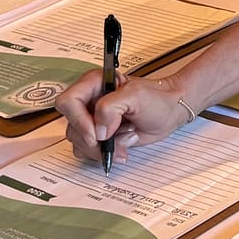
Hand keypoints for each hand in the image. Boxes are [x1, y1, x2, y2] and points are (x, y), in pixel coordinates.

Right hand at [55, 68, 191, 164]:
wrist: (170, 112)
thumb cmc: (157, 98)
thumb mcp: (136, 96)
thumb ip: (111, 107)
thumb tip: (98, 129)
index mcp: (93, 84)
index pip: (68, 102)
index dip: (78, 120)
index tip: (97, 134)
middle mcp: (89, 102)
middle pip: (72, 127)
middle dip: (95, 140)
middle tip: (115, 141)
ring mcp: (92, 120)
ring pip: (80, 143)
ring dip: (104, 148)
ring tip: (127, 137)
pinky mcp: (99, 136)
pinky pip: (89, 152)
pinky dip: (107, 154)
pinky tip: (124, 145)